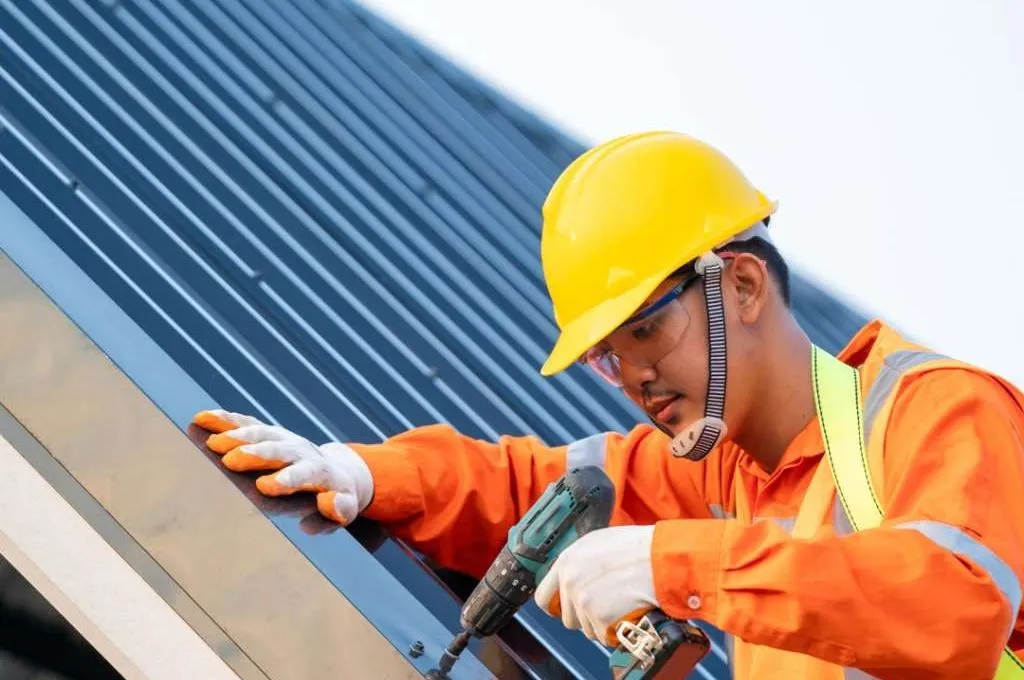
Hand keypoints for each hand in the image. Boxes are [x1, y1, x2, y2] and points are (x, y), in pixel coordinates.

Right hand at [192, 409, 373, 525]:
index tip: (265, 486)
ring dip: (237, 436)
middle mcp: (303, 451)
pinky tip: (202, 419)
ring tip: (212, 443)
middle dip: (256, 454)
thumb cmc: (337, 498)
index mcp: (321, 472)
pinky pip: (247, 423)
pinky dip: (225, 421)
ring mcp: (285, 438)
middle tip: (231, 460)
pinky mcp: (270, 433)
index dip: (287, 479)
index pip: (305, 473)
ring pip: (261, 433)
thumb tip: (325, 507)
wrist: (339, 472)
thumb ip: (337, 512)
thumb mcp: (345, 510)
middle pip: (280, 449)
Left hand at [534, 524, 657, 644]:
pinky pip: (601, 634)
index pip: (543, 597)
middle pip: (567, 618)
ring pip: (585, 628)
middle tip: (606, 604)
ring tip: (619, 604)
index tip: (567, 608)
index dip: (557, 605)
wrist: (660, 558)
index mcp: (566, 561)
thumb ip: (578, 562)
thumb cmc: (636, 548)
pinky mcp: (599, 616)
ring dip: (601, 623)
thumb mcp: (597, 543)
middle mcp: (570, 581)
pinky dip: (614, 630)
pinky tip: (625, 612)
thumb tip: (570, 578)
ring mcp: (583, 600)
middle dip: (584, 616)